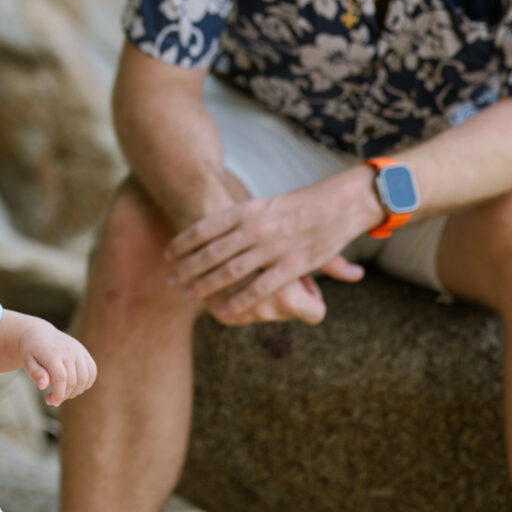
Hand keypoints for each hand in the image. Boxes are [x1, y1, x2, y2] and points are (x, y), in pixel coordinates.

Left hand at [20, 326, 96, 405]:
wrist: (39, 334)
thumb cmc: (31, 352)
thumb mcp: (27, 362)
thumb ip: (35, 373)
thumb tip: (43, 385)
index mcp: (52, 353)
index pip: (61, 378)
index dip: (59, 394)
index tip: (52, 402)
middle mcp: (68, 350)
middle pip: (73, 381)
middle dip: (64, 395)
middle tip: (52, 399)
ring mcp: (78, 350)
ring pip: (84, 378)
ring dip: (75, 392)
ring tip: (63, 393)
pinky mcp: (84, 352)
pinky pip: (92, 372)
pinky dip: (86, 383)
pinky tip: (74, 387)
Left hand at [165, 175, 372, 321]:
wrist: (342, 201)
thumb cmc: (303, 203)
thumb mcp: (266, 205)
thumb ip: (242, 219)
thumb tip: (214, 229)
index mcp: (249, 210)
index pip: (206, 228)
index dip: (184, 243)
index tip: (169, 254)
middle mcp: (257, 228)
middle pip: (212, 252)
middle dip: (189, 268)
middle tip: (171, 280)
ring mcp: (274, 246)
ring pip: (231, 271)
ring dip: (207, 285)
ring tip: (189, 295)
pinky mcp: (294, 265)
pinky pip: (261, 287)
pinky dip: (240, 300)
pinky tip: (224, 310)